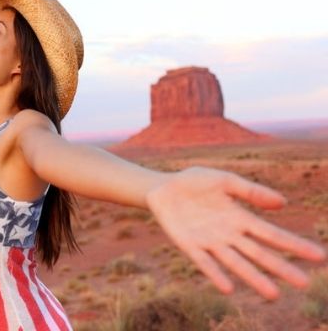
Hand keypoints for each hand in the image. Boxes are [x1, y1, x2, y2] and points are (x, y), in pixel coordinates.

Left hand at [145, 165, 326, 299]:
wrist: (162, 188)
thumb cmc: (194, 183)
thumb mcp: (224, 180)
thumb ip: (250, 191)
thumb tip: (283, 203)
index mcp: (239, 217)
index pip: (271, 234)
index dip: (293, 244)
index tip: (318, 256)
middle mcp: (228, 234)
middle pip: (258, 253)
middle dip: (280, 267)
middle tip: (304, 283)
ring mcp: (209, 241)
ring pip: (236, 263)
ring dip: (253, 278)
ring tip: (274, 294)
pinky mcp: (189, 245)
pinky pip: (204, 262)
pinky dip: (216, 274)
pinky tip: (228, 287)